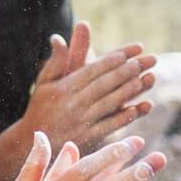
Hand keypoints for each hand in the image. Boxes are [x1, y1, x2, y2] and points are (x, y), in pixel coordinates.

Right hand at [22, 22, 156, 153]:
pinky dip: (124, 117)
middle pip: (105, 83)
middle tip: (146, 60)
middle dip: (127, 71)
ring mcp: (82, 121)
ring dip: (130, 90)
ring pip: (110, 102)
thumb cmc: (41, 108)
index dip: (112, 60)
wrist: (32, 142)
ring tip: (147, 78)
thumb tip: (57, 38)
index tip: (129, 52)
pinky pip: (109, 125)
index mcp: (64, 87)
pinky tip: (138, 108)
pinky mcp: (88, 138)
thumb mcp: (44, 83)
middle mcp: (74, 103)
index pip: (93, 70)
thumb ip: (55, 61)